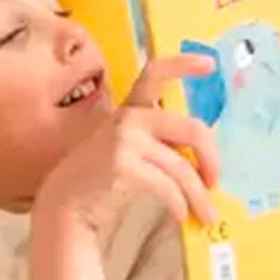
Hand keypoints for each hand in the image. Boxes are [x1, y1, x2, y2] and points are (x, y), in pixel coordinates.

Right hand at [35, 54, 220, 232]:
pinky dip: (179, 204)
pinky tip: (181, 216)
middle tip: (215, 182)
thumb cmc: (98, 179)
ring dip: (198, 195)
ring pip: (182, 166)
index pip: (155, 74)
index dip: (184, 65)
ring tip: (205, 215)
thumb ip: (157, 143)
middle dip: (211, 158)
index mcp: (131, 110)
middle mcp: (129, 118)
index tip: (210, 64)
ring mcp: (125, 139)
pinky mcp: (123, 163)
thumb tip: (203, 161)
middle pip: (191, 129)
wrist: (65, 204)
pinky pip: (167, 184)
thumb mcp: (127, 149)